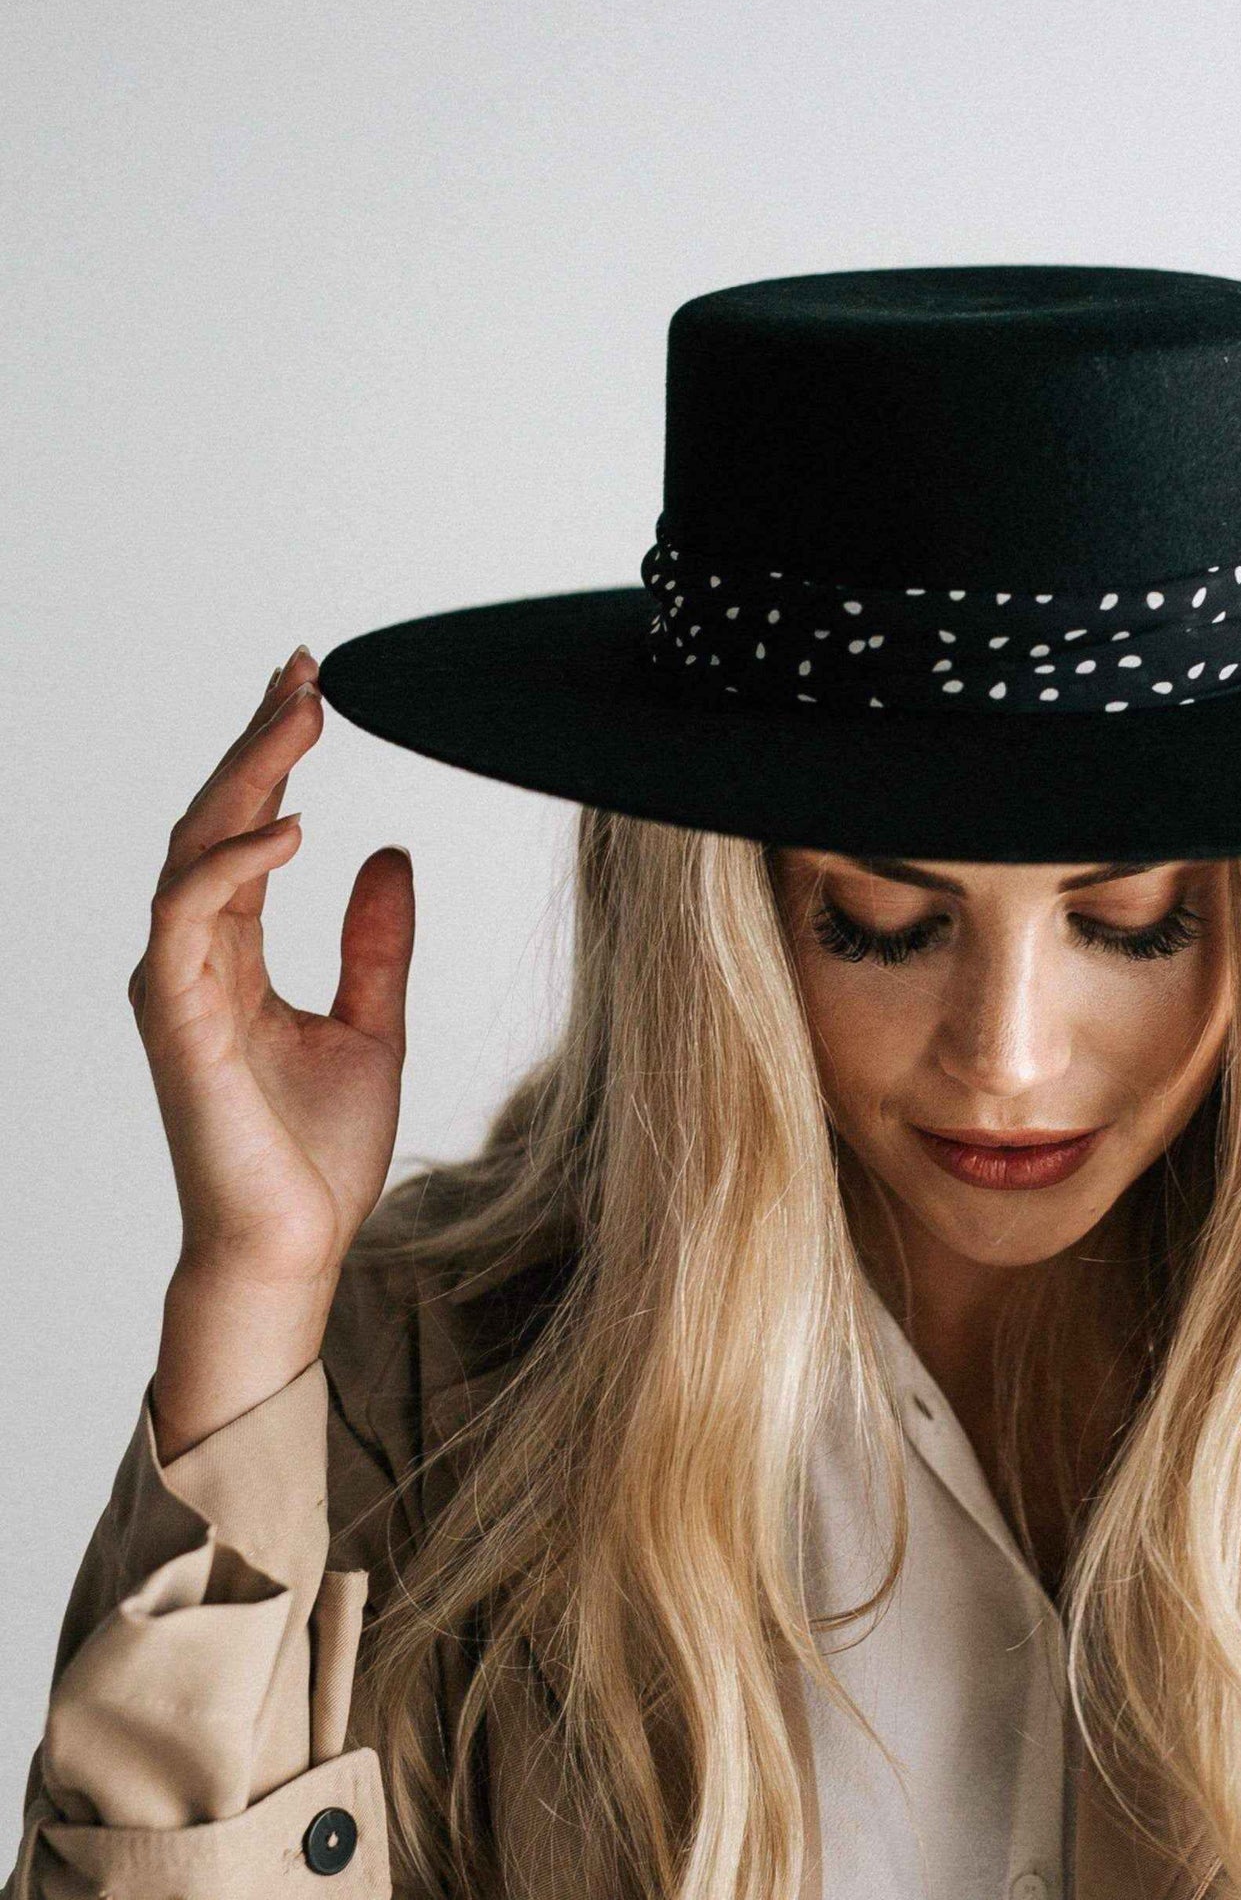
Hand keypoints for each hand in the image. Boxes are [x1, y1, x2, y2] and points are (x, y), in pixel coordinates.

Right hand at [131, 647, 415, 1455]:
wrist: (297, 1243)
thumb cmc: (320, 1151)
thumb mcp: (373, 1023)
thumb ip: (374, 941)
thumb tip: (387, 852)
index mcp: (235, 958)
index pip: (244, 831)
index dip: (272, 757)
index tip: (312, 688)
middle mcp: (196, 961)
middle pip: (214, 822)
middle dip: (258, 742)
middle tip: (304, 672)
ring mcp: (180, 988)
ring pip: (195, 852)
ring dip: (247, 778)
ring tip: (301, 716)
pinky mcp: (182, 1021)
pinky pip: (191, 917)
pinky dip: (233, 862)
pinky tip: (293, 823)